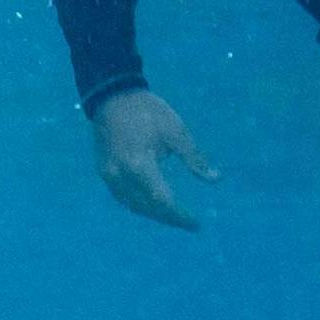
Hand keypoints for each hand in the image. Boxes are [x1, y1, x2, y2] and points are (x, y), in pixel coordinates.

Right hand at [87, 89, 209, 227]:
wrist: (113, 96)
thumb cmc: (148, 111)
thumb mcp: (176, 131)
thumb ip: (194, 159)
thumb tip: (216, 179)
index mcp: (139, 165)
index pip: (162, 201)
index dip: (180, 216)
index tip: (197, 223)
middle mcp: (120, 176)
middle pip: (147, 208)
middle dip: (169, 218)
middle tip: (189, 223)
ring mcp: (109, 175)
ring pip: (133, 206)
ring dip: (154, 214)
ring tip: (175, 217)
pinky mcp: (104, 172)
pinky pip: (123, 197)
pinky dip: (140, 205)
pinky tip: (154, 205)